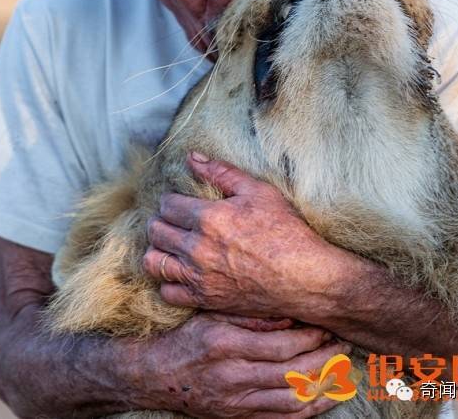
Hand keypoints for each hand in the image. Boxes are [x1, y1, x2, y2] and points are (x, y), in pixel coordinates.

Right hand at [132, 311, 350, 417]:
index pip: (281, 345)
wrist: (158, 375)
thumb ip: (249, 313)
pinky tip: (328, 396)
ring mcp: (236, 402)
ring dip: (324, 386)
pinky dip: (311, 410)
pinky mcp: (239, 418)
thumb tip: (289, 311)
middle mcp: (233, 376)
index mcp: (226, 344)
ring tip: (343, 367)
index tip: (327, 324)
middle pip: (292, 373)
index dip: (311, 337)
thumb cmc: (188, 336)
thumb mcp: (212, 313)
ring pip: (292, 400)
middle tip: (343, 343)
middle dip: (325, 358)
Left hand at [144, 153, 345, 318]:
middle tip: (175, 221)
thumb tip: (192, 157)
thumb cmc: (285, 231)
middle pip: (156, 231)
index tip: (180, 202)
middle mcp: (197, 248)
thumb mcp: (258, 191)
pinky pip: (167, 291)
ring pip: (153, 262)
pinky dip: (169, 281)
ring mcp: (199, 277)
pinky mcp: (205, 299)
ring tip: (172, 245)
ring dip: (159, 250)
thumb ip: (221, 172)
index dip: (171, 200)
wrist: (304, 277)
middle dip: (161, 221)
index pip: (167, 205)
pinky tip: (182, 271)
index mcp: (208, 217)